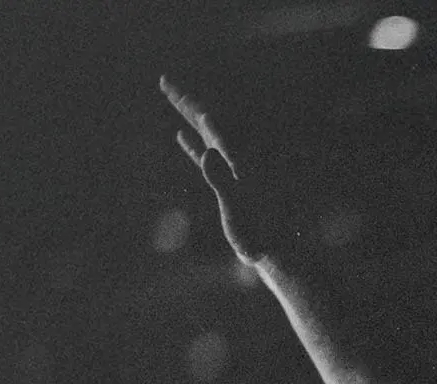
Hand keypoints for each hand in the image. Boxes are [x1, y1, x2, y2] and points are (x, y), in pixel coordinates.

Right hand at [160, 75, 281, 264]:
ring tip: (176, 99)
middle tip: (164, 79)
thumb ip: (222, 178)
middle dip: (185, 101)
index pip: (209, 121)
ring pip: (206, 135)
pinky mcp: (227, 183)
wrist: (272, 252)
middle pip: (207, 121)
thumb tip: (209, 151)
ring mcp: (232, 169)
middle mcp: (236, 158)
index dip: (187, 102)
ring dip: (189, 118)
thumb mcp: (235, 206)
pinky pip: (207, 157)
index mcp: (238, 158)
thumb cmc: (256, 234)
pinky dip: (193, 144)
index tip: (167, 81)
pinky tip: (182, 136)